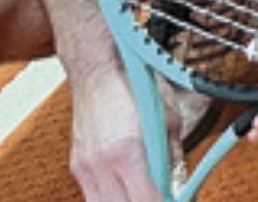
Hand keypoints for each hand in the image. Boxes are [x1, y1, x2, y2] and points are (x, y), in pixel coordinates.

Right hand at [67, 62, 166, 201]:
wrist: (98, 69)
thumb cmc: (133, 84)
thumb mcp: (168, 116)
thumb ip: (173, 153)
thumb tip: (179, 180)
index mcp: (127, 152)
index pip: (146, 200)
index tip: (172, 199)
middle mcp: (102, 165)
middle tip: (161, 195)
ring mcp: (86, 168)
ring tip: (144, 191)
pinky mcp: (78, 167)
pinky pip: (93, 197)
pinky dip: (111, 198)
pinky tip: (124, 191)